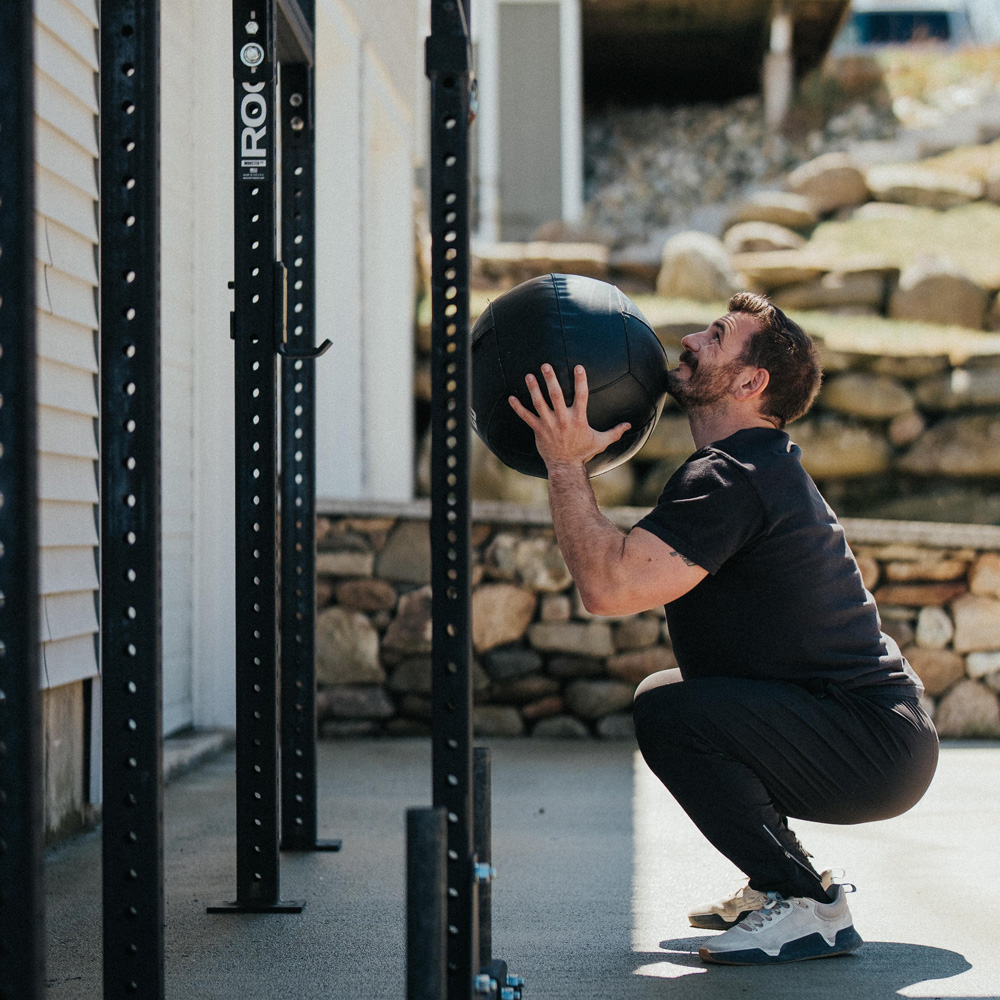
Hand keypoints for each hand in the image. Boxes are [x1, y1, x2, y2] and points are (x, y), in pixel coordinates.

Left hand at [508, 363, 630, 470]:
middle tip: (545, 365)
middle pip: (555, 395)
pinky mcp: (538, 430)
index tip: (578, 367)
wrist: (565, 467)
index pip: (581, 396)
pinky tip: (511, 398)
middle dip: (550, 379)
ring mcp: (549, 424)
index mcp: (578, 419)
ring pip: (539, 403)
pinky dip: (518, 408)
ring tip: (529, 375)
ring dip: (533, 389)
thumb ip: (615, 432)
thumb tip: (629, 425)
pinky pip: (526, 417)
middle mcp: (563, 419)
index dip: (580, 381)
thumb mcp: (601, 442)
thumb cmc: (583, 452)